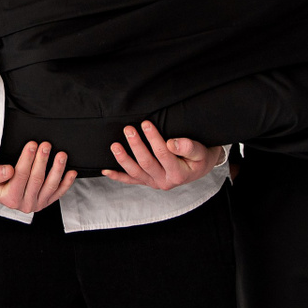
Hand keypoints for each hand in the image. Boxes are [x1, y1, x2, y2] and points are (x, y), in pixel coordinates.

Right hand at [0, 141, 75, 212]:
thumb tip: (9, 170)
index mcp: (10, 198)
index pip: (20, 176)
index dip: (27, 159)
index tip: (32, 144)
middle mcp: (25, 204)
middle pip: (37, 179)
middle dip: (42, 160)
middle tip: (46, 145)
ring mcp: (38, 204)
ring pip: (50, 186)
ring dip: (57, 169)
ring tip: (61, 155)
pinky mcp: (46, 202)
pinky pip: (59, 193)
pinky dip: (67, 182)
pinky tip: (71, 172)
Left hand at [102, 122, 222, 189]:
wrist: (200, 167)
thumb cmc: (201, 157)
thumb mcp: (201, 151)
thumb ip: (188, 147)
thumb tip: (171, 143)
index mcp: (179, 174)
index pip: (163, 155)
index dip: (154, 139)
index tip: (146, 124)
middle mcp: (165, 181)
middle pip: (147, 163)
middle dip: (136, 145)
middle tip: (129, 129)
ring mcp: (154, 183)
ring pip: (135, 172)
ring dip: (123, 159)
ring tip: (114, 145)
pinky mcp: (147, 181)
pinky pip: (131, 180)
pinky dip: (118, 176)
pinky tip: (105, 171)